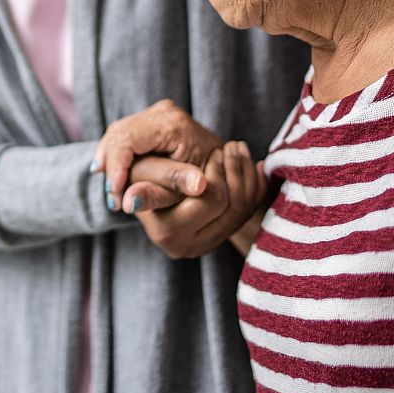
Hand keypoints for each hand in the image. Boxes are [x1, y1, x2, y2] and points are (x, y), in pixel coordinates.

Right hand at [92, 100, 223, 212]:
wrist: (226, 162)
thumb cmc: (209, 179)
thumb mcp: (184, 190)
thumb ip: (158, 194)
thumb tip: (128, 204)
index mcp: (173, 125)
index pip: (127, 140)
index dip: (115, 167)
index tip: (113, 194)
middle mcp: (164, 111)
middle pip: (119, 133)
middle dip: (110, 165)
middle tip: (111, 198)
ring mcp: (159, 111)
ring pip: (119, 131)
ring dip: (110, 159)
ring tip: (112, 189)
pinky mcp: (155, 117)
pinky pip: (126, 131)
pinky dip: (117, 152)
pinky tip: (113, 173)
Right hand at [135, 141, 267, 258]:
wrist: (144, 187)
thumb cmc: (140, 173)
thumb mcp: (146, 171)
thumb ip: (165, 178)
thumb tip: (178, 190)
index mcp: (167, 232)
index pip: (211, 198)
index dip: (217, 170)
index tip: (218, 152)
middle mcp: (188, 246)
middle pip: (231, 204)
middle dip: (232, 169)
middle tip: (227, 147)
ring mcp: (206, 244)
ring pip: (244, 207)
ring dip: (245, 173)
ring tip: (236, 150)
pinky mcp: (220, 238)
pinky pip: (250, 211)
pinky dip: (253, 185)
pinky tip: (248, 166)